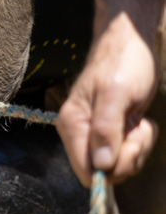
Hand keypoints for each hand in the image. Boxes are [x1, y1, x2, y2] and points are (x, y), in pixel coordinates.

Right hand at [57, 11, 158, 186]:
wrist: (130, 41)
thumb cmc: (123, 62)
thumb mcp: (116, 93)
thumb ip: (106, 129)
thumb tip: (100, 166)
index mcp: (72, 125)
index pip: (86, 172)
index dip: (112, 168)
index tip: (128, 142)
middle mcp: (79, 133)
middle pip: (106, 172)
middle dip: (129, 155)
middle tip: (136, 126)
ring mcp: (95, 134)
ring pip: (120, 164)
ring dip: (138, 146)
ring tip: (137, 118)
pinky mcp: (110, 132)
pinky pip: (128, 153)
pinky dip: (140, 140)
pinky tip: (138, 119)